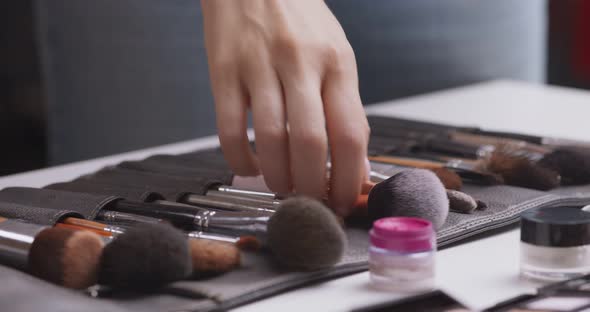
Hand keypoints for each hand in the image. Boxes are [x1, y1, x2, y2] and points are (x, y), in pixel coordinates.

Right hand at [201, 0, 368, 215]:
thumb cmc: (300, 20)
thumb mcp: (335, 53)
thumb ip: (344, 106)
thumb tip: (352, 162)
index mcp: (336, 62)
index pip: (350, 133)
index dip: (349, 178)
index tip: (344, 200)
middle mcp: (300, 63)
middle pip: (310, 143)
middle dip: (311, 186)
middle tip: (310, 200)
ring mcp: (259, 66)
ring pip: (269, 140)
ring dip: (277, 177)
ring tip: (281, 187)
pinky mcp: (224, 70)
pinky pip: (228, 129)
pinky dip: (239, 160)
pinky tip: (249, 167)